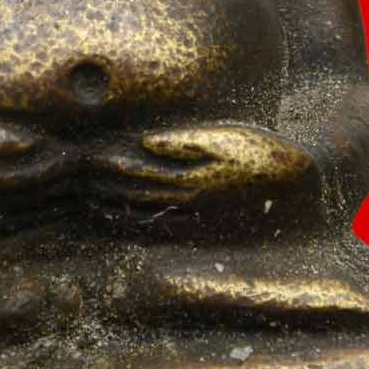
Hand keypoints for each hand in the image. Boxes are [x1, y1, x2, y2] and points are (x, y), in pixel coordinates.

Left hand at [91, 123, 319, 207]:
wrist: (296, 187)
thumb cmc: (262, 153)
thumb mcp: (226, 139)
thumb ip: (185, 142)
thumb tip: (147, 142)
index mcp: (190, 176)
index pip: (136, 170)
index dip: (108, 163)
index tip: (82, 154)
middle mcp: (187, 201)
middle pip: (133, 192)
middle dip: (102, 183)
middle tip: (72, 174)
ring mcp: (194, 216)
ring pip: (141, 212)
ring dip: (111, 204)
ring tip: (83, 198)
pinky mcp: (201, 224)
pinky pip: (158, 228)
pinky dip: (132, 223)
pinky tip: (116, 217)